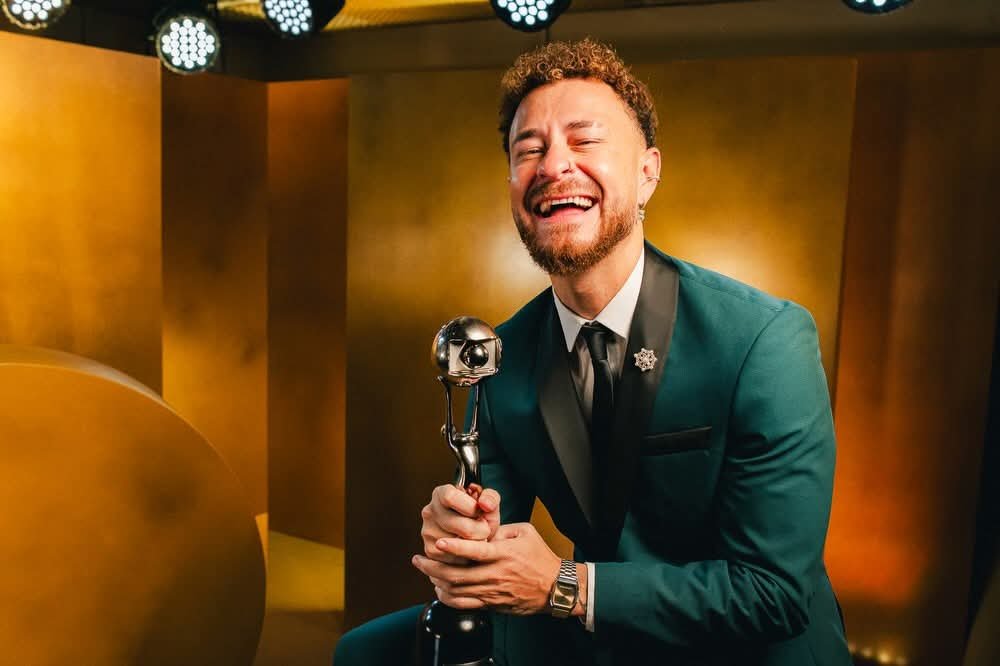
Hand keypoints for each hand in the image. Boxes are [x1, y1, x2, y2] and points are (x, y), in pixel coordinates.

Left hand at [411, 522, 561, 615]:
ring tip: (426, 571)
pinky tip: (440, 590)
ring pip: (457, 591)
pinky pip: (464, 604)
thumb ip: (500, 529)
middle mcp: (495, 574)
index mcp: (503, 554)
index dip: (455, 546)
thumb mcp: (524, 532)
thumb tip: (480, 528)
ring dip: (437, 581)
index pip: (475, 550)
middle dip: (433, 567)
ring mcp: (492, 592)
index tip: (439, 542)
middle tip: (419, 559)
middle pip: (457, 574)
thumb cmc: (541, 558)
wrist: (555, 586)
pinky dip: (448, 598)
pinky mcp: (491, 604)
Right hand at [420, 484, 500, 563]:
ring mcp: (427, 532)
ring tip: (477, 538)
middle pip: (455, 523)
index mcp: (441, 493)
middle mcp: (430, 511)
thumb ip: (491, 497)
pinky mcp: (430, 551)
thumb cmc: (482, 517)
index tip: (480, 512)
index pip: (449, 497)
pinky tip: (469, 549)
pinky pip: (452, 557)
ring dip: (473, 545)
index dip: (469, 507)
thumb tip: (485, 504)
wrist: (477, 537)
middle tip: (485, 529)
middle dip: (477, 529)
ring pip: (454, 543)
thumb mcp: (489, 504)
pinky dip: (466, 556)